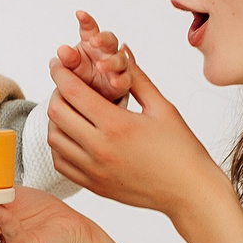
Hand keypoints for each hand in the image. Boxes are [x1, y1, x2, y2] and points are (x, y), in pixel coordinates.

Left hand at [43, 51, 227, 221]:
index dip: (60, 72)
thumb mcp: (163, 108)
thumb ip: (137, 78)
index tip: (58, 63)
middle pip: (56, 112)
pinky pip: (61, 163)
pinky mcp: (94, 185)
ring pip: (53, 138)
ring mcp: (94, 170)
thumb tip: (122, 50)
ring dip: (56, 119)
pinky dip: (60, 146)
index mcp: (118, 125)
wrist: (188, 192)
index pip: (73, 91)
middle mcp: (100, 149)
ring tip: (71, 110)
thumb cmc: (182, 150)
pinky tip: (74, 135)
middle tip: (66, 85)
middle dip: (56, 91)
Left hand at [56, 10, 133, 104]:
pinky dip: (121, 80)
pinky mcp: (123, 81)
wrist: (88, 97)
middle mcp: (106, 51)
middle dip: (103, 39)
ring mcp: (117, 66)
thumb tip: (62, 50)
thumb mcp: (70, 67)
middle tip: (94, 41)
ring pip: (120, 59)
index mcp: (91, 42)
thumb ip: (67, 59)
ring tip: (100, 66)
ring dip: (111, 62)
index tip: (79, 14)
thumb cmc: (81, 76)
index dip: (86, 21)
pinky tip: (115, 82)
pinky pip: (126, 79)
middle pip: (110, 40)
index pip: (89, 28)